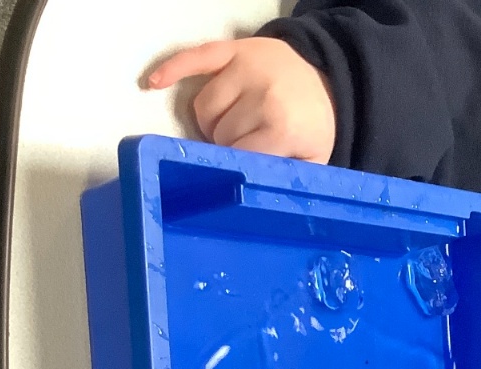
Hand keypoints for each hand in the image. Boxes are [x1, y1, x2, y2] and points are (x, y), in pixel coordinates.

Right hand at [147, 38, 336, 163]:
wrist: (325, 76)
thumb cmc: (313, 125)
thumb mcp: (313, 161)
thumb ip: (288, 182)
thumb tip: (259, 206)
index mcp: (283, 129)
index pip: (237, 157)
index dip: (234, 165)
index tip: (239, 169)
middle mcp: (263, 97)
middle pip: (218, 134)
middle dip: (225, 144)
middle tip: (242, 144)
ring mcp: (246, 69)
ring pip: (203, 108)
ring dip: (210, 121)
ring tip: (229, 125)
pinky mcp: (232, 50)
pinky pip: (194, 58)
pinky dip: (172, 70)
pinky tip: (155, 83)